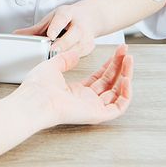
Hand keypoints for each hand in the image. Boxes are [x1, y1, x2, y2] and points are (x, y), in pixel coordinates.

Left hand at [14, 3, 95, 55]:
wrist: (87, 18)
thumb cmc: (66, 19)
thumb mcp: (50, 19)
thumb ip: (35, 29)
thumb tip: (17, 34)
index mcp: (68, 13)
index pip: (62, 18)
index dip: (56, 26)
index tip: (50, 34)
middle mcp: (79, 23)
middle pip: (75, 32)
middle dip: (64, 43)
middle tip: (53, 51)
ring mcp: (86, 35)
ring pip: (79, 45)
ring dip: (67, 53)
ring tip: (55, 59)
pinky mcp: (90, 45)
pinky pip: (80, 54)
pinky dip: (71, 59)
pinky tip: (63, 62)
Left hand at [16, 44, 132, 128]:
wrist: (36, 99)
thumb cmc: (38, 86)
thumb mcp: (52, 66)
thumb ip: (65, 59)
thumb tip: (75, 53)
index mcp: (75, 91)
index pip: (98, 78)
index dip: (109, 65)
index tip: (116, 53)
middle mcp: (86, 100)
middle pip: (109, 83)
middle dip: (119, 66)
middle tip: (126, 52)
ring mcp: (92, 107)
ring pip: (117, 93)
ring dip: (125, 76)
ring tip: (129, 60)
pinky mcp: (97, 114)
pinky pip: (118, 107)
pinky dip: (126, 94)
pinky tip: (126, 79)